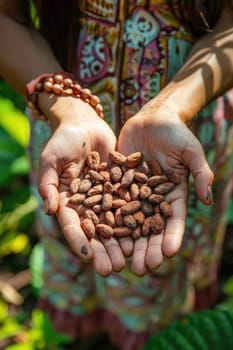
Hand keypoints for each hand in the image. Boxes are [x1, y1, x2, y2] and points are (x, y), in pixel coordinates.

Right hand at [37, 98, 125, 275]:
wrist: (86, 123)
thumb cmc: (64, 139)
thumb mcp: (52, 158)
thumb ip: (49, 183)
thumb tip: (49, 209)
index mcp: (68, 201)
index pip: (73, 225)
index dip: (80, 241)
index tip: (88, 258)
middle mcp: (88, 204)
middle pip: (96, 231)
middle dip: (104, 250)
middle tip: (113, 269)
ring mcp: (106, 197)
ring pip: (115, 223)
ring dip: (122, 241)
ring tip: (131, 258)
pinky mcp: (122, 187)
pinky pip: (130, 204)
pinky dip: (137, 219)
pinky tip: (145, 232)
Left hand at [117, 103, 213, 274]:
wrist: (153, 119)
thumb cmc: (177, 133)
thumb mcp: (191, 151)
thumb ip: (201, 173)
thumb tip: (207, 199)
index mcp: (173, 194)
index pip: (174, 220)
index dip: (172, 237)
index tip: (169, 254)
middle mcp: (153, 197)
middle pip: (150, 227)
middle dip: (147, 248)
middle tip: (143, 268)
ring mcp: (134, 192)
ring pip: (129, 220)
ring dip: (126, 241)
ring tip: (122, 260)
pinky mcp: (118, 183)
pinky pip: (111, 202)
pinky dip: (106, 218)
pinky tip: (101, 234)